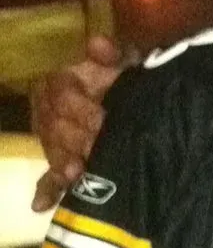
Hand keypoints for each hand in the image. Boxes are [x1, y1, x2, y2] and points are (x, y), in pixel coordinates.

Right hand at [30, 35, 128, 210]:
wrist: (136, 100)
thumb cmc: (125, 78)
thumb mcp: (123, 60)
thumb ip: (110, 53)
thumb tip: (96, 43)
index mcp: (62, 84)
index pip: (60, 95)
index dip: (79, 108)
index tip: (100, 120)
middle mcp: (51, 110)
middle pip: (53, 127)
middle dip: (73, 140)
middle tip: (94, 149)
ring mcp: (52, 137)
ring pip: (51, 151)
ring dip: (61, 164)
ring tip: (76, 174)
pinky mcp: (59, 161)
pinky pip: (48, 177)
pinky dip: (47, 191)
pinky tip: (42, 204)